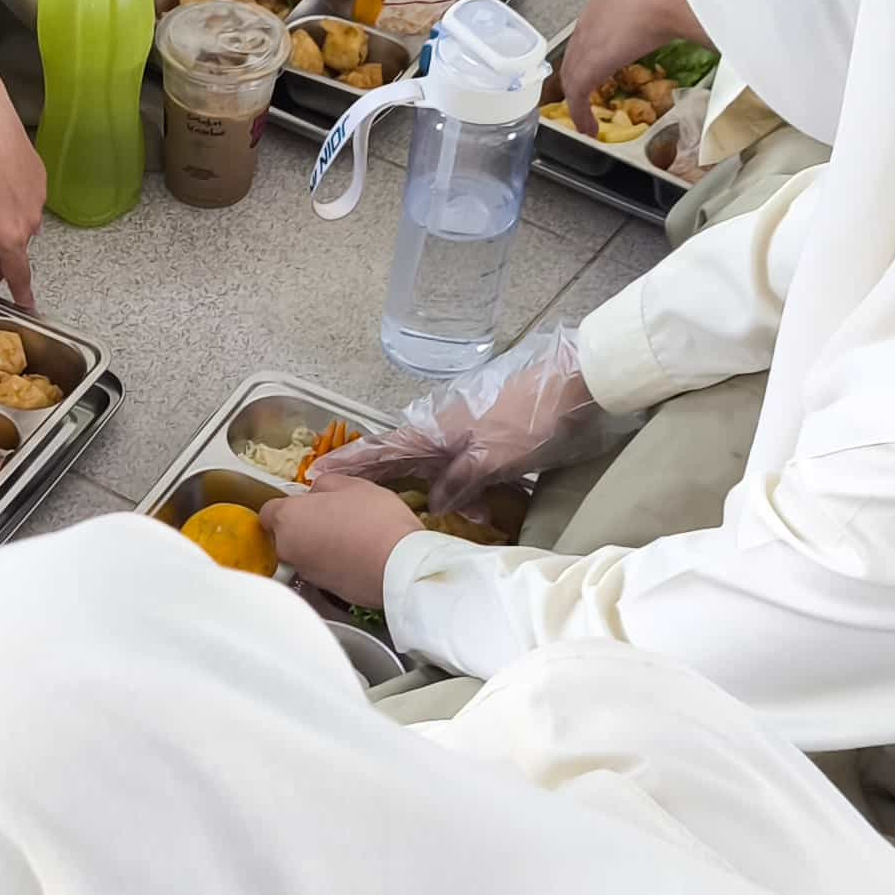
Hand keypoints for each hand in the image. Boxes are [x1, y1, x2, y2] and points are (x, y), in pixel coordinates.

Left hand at [0, 65, 44, 308]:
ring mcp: (40, 199)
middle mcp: (32, 222)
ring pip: (21, 222)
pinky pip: (27, 200)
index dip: (22, 294)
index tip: (27, 307)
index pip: (20, 275)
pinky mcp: (42, 179)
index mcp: (9, 236)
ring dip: (4, 217)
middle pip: (16, 247)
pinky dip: (12, 196)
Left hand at [268, 474, 427, 606]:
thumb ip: (325, 484)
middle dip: (304, 527)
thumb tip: (316, 492)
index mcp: (289, 518)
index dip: (288, 506)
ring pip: (304, 554)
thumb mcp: (353, 485)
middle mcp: (289, 549)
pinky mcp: (324, 591)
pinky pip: (323, 571)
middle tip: (334, 517)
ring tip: (351, 538)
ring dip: (319, 546)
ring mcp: (305, 573)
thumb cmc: (375, 519)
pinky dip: (333, 564)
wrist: (399, 567)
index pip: (269, 512)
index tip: (307, 504)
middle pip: (286, 535)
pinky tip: (357, 557)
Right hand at [315, 325, 609, 514]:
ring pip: (430, 466)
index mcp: (435, 430)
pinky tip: (462, 506)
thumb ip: (460, 482)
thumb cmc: (531, 418)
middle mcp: (443, 431)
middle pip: (398, 458)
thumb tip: (433, 504)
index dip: (349, 463)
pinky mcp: (489, 441)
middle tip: (339, 495)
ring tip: (393, 508)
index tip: (316, 474)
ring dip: (416, 486)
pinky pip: (459, 469)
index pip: (381, 450)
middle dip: (372, 477)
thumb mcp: (493, 457)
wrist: (577, 385)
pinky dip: (453, 487)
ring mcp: (465, 434)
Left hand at [560, 0, 697, 112]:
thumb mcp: (657, 6)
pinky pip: (577, 97)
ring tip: (584, 120)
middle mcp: (587, 26)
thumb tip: (677, 24)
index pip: (586, 39)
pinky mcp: (587, 68)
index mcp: (601, 9)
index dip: (587, 59)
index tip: (594, 73)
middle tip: (583, 101)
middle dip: (576, 82)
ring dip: (577, 101)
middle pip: (572, 60)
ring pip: (571, 79)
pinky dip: (581, 114)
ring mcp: (583, 47)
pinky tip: (588, 127)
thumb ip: (658, 19)